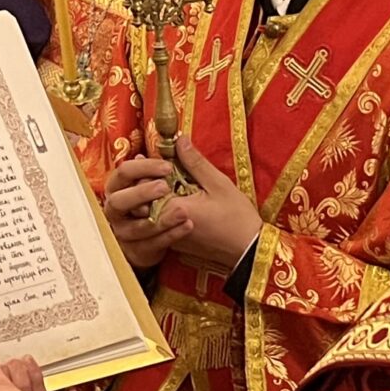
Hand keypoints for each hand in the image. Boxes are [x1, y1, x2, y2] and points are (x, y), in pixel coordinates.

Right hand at [103, 152, 181, 269]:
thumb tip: (179, 140)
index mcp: (120, 186)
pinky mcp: (137, 250)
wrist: (163, 238)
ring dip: (161, 218)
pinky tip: (188, 226)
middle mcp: (116, 209)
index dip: (143, 168)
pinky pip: (151, 245)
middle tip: (165, 187)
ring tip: (184, 212)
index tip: (167, 166)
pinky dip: (170, 235)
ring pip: (137, 227)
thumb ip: (172, 166)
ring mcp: (124, 232)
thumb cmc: (163, 202)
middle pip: (119, 201)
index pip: (123, 173)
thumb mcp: (171, 182)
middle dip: (141, 193)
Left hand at [157, 135, 261, 270]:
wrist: (248, 251)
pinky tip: (174, 198)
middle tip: (154, 167)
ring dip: (153, 196)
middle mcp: (165, 226)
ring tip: (165, 182)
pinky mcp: (174, 243)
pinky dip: (161, 208)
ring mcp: (168, 236)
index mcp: (173, 209)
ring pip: (149, 212)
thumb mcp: (218, 184)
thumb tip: (178, 139)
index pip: (144, 186)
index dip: (146, 170)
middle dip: (146, 182)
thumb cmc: (237, 217)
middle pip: (141, 200)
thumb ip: (194, 162)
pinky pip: (159, 222)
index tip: (154, 158)